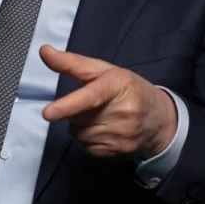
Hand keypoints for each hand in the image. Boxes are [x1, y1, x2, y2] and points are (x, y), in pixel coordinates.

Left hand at [40, 45, 177, 160]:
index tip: (48, 113)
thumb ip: (72, 63)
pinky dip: (88, 139)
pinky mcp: (119, 152)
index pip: (90, 96)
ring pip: (79, 134)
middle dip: (75, 111)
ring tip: (99, 117)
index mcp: (118, 85)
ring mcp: (122, 135)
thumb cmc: (129, 89)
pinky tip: (102, 130)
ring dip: (80, 126)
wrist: (161, 119)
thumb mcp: (105, 70)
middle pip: (77, 117)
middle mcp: (123, 111)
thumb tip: (44, 51)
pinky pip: (87, 148)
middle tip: (93, 104)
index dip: (68, 105)